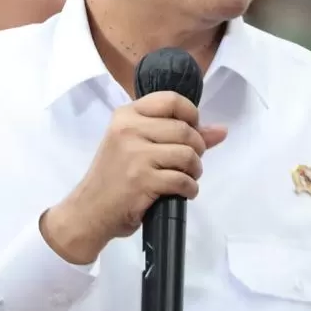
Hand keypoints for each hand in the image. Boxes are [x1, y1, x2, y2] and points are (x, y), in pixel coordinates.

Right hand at [40, 91, 227, 264]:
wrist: (89, 211)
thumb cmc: (114, 177)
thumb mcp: (136, 146)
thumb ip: (176, 134)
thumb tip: (221, 130)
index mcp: (126, 115)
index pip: (171, 100)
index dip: (191, 114)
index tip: (192, 130)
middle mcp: (129, 129)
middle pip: (185, 130)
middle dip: (197, 148)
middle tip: (190, 162)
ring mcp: (135, 155)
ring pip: (187, 154)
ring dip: (195, 170)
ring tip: (186, 177)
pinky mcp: (142, 180)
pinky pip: (182, 180)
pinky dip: (190, 189)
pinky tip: (182, 192)